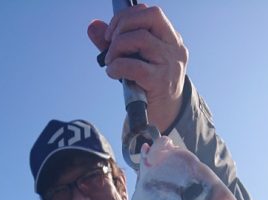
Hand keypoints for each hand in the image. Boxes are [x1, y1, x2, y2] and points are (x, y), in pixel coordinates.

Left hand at [88, 4, 187, 133]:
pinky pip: (135, 66)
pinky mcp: (161, 82)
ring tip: (110, 61)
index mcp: (171, 39)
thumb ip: (115, 43)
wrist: (164, 118)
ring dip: (117, 47)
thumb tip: (93, 26)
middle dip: (123, 24)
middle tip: (110, 42)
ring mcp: (170, 64)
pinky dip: (117, 66)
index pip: (150, 12)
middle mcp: (174, 48)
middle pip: (150, 16)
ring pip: (141, 38)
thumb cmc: (148, 87)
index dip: (127, 16)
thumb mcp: (135, 60)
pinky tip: (112, 73)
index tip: (112, 32)